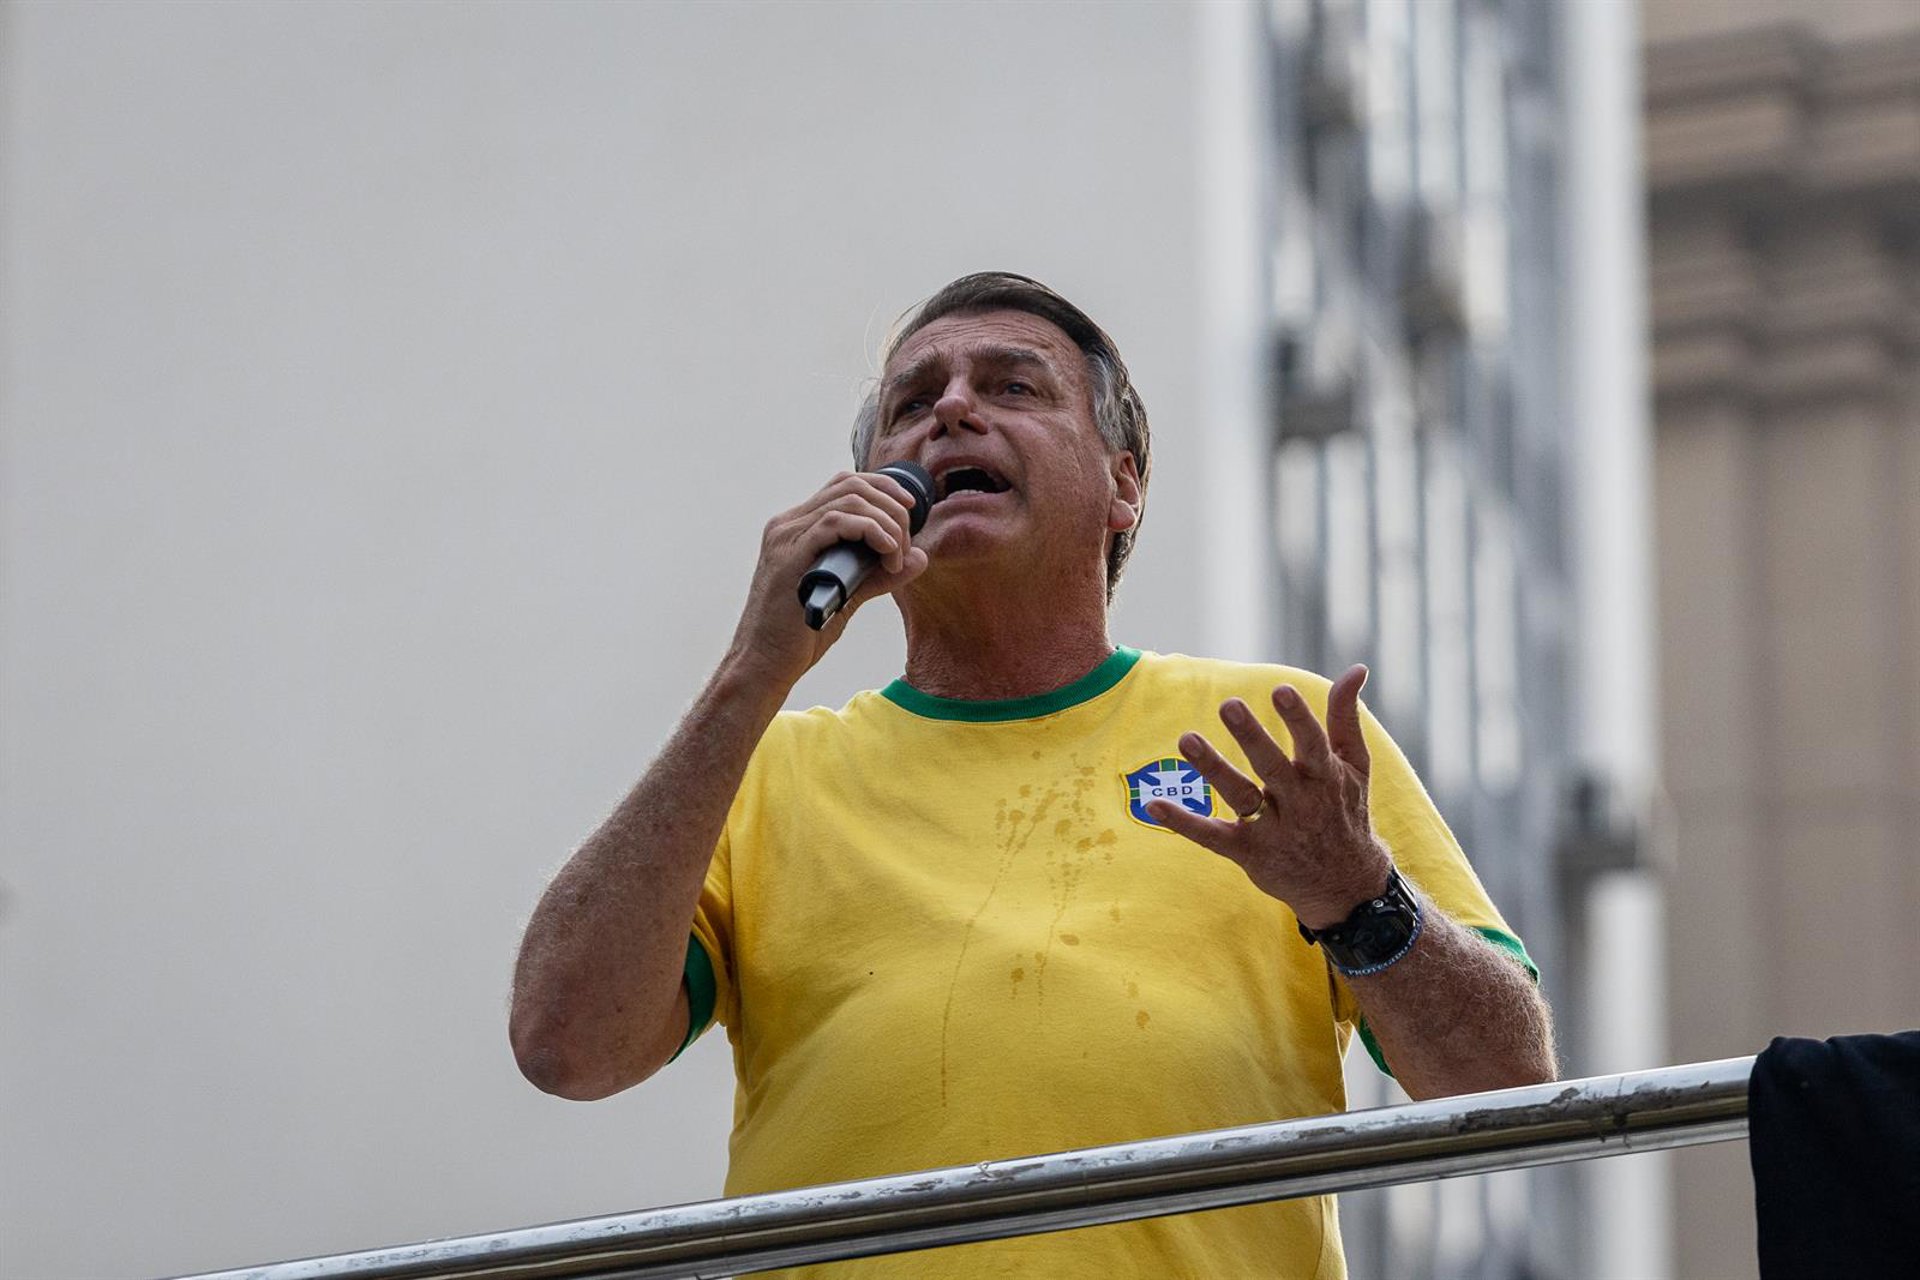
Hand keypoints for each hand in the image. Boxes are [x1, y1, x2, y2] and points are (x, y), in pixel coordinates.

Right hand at [721, 470, 930, 693]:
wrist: (764, 663)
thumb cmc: (800, 635)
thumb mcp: (848, 596)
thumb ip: (879, 574)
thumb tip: (918, 557)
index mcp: (797, 528)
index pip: (844, 485)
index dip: (883, 488)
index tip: (909, 509)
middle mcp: (788, 525)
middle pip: (852, 485)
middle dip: (891, 507)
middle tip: (904, 545)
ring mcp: (786, 537)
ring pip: (849, 500)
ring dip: (885, 523)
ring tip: (895, 555)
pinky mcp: (790, 556)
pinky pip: (835, 523)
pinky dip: (870, 531)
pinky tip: (885, 552)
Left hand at [1146, 664, 1392, 928]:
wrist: (1346, 886)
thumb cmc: (1345, 812)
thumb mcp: (1355, 766)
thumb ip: (1345, 717)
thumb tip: (1356, 668)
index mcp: (1326, 777)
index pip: (1312, 744)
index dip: (1298, 718)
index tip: (1281, 690)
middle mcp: (1300, 803)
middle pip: (1272, 766)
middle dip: (1252, 736)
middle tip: (1229, 705)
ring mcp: (1273, 829)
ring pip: (1240, 796)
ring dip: (1213, 768)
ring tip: (1186, 739)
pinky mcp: (1248, 852)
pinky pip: (1212, 836)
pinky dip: (1184, 823)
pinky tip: (1155, 804)